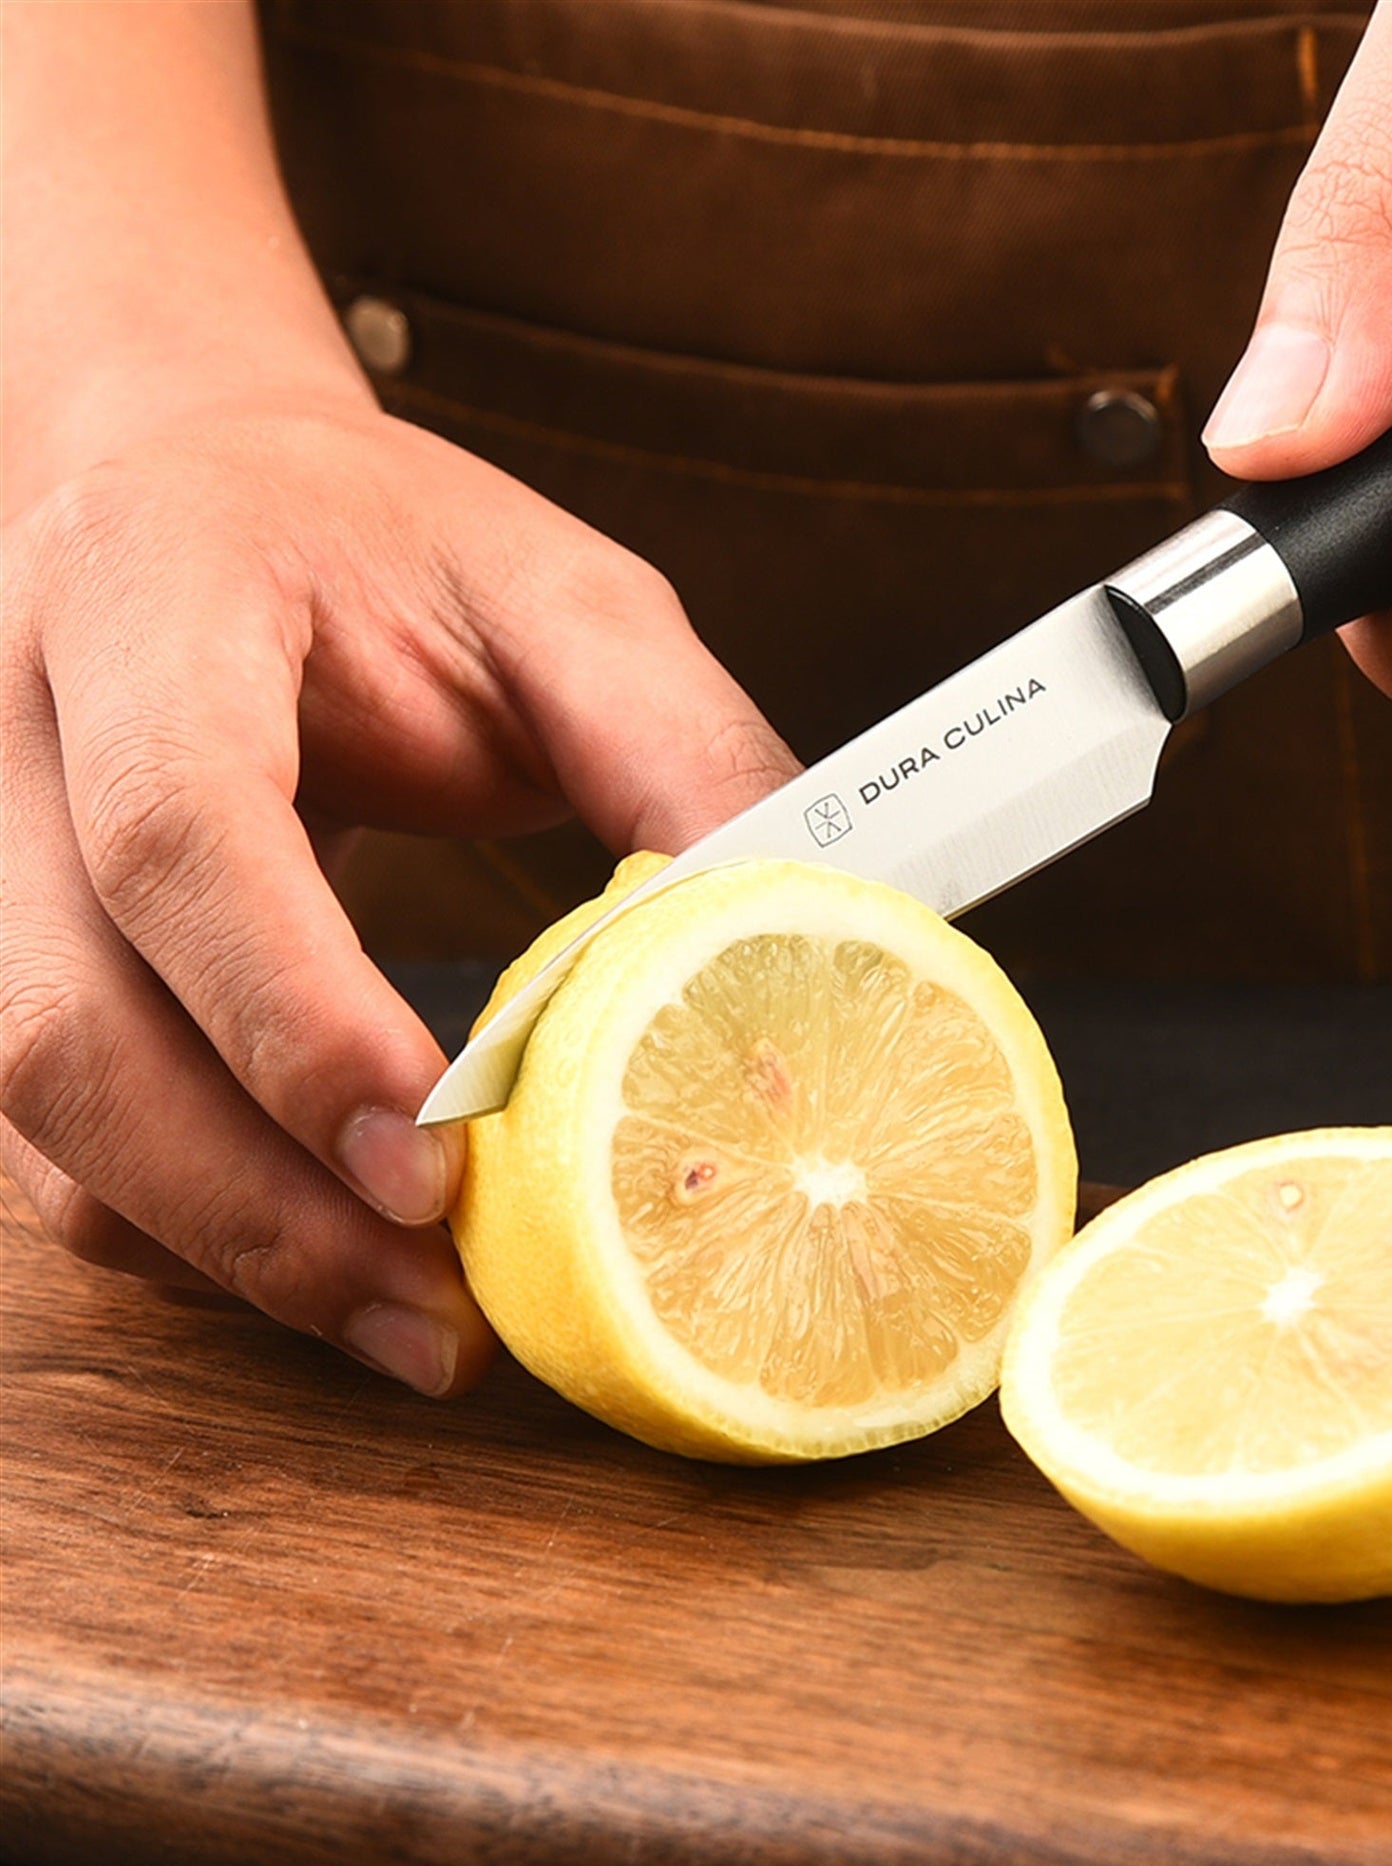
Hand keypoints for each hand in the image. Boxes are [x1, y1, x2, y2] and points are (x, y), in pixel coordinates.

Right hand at [0, 403, 797, 1392]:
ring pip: (48, 1114)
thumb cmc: (399, 547)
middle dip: (259, 1204)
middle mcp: (20, 735)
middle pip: (71, 1023)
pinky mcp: (20, 948)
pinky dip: (198, 1228)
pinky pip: (62, 1139)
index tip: (433, 1170)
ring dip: (232, 1249)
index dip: (292, 1017)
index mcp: (155, 598)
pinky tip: (339, 1267)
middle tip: (445, 1320)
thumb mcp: (571, 607)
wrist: (211, 493)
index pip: (180, 830)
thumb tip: (800, 949)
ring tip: (422, 1331)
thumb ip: (685, 756)